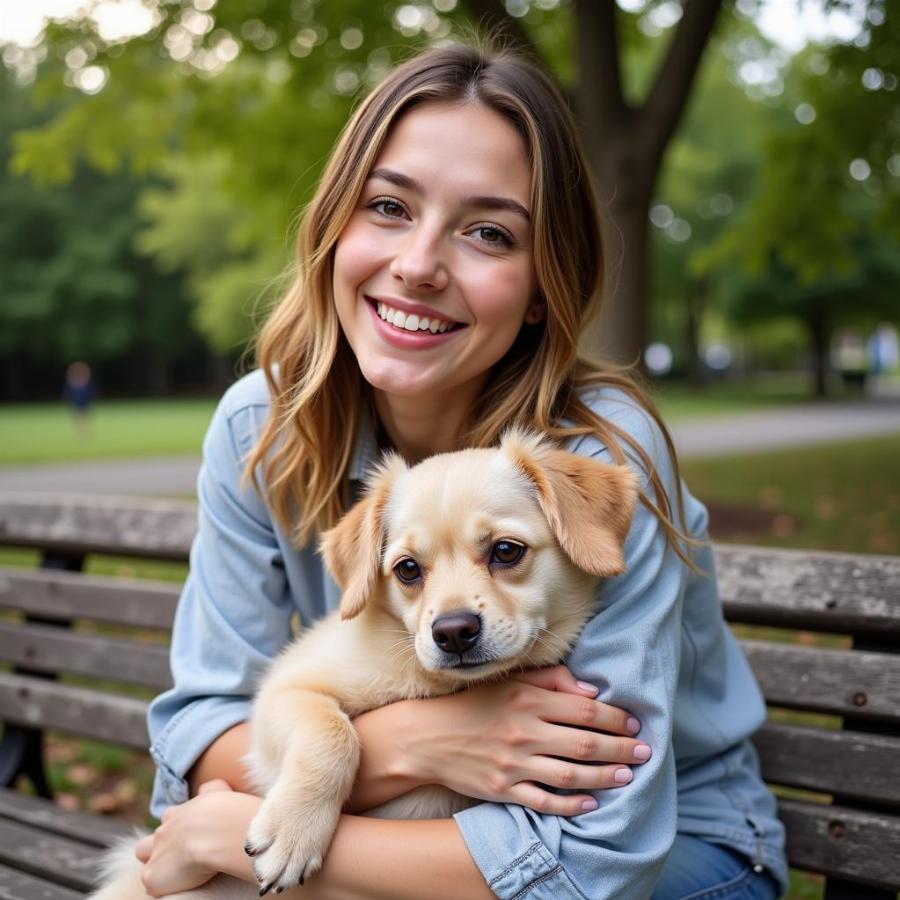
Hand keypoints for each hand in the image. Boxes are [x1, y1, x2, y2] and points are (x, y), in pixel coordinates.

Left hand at [135, 780, 259, 896]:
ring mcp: (154, 855)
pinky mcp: (152, 877)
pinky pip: (155, 887)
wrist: (215, 830)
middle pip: (147, 845)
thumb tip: (208, 789)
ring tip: (180, 877)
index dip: (178, 831)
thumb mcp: (217, 790)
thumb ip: (211, 789)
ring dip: (158, 870)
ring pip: (147, 864)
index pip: (169, 821)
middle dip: (159, 851)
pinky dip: (167, 888)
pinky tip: (186, 887)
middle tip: (181, 859)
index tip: (192, 836)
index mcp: (176, 814)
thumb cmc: (223, 811)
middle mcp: (161, 833)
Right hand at [406, 665, 649, 815]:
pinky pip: (544, 801)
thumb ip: (551, 680)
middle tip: (644, 751)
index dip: (615, 717)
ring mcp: (514, 763)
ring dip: (605, 777)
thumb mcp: (510, 681)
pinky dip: (571, 804)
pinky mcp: (503, 789)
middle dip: (620, 748)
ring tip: (627, 776)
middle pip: (585, 743)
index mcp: (528, 700)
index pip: (584, 710)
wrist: (427, 737)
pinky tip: (591, 803)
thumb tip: (591, 691)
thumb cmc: (473, 704)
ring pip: (571, 775)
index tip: (633, 723)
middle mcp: (524, 731)